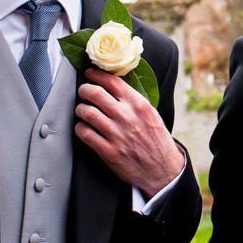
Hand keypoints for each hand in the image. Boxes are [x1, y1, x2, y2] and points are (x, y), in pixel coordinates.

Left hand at [74, 67, 184, 197]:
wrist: (162, 169)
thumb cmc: (156, 141)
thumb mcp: (151, 115)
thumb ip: (133, 101)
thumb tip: (113, 87)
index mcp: (139, 105)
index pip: (113, 82)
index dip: (97, 74)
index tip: (90, 73)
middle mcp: (127, 117)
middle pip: (95, 93)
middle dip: (84, 90)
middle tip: (83, 92)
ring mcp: (116, 134)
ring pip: (87, 112)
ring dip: (80, 109)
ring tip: (82, 110)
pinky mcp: (108, 151)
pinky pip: (85, 134)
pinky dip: (80, 128)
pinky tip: (83, 128)